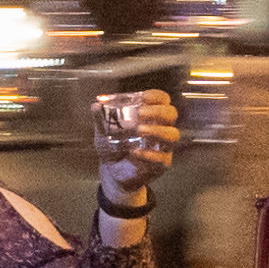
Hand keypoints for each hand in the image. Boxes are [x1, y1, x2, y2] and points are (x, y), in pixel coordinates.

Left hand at [90, 86, 181, 210]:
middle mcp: (160, 128)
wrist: (112, 171)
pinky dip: (148, 154)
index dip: (155, 96)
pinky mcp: (161, 164)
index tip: (143, 97)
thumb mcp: (103, 131)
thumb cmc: (113, 146)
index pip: (162, 99)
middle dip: (157, 111)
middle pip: (171, 114)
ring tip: (139, 130)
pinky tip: (134, 152)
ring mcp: (163, 146)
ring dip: (156, 131)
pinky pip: (162, 158)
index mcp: (149, 115)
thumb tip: (95, 106)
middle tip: (139, 114)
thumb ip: (101, 119)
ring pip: (172, 135)